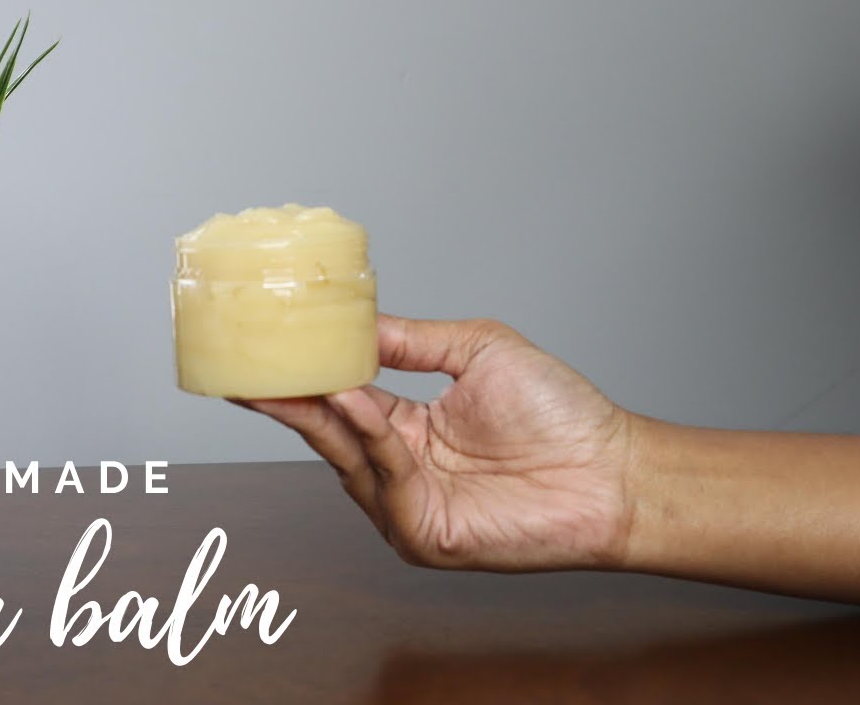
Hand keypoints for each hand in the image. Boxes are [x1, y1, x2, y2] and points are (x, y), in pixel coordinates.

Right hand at [239, 314, 635, 571]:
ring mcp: (407, 506)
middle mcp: (399, 470)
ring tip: (307, 372)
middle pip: (328, 433)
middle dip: (287, 400)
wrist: (611, 469)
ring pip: (347, 457)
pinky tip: (359, 402)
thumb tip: (356, 324)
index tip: (266, 348)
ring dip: (326, 413)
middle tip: (248, 367)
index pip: (339, 402)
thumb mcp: (476, 350)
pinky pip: (384, 481)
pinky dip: (370, 440)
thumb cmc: (561, 413)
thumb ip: (412, 340)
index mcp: (407, 429)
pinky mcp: (422, 534)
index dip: (303, 378)